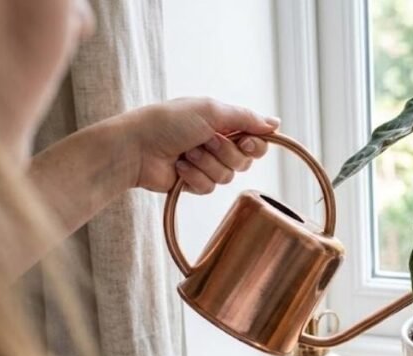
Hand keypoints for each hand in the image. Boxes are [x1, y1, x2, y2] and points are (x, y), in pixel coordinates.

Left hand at [124, 97, 278, 194]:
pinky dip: (194, 176)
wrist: (136, 148)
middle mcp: (218, 144)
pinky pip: (210, 187)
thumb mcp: (211, 111)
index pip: (257, 140)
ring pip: (228, 176)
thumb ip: (246, 117)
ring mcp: (207, 164)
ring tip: (186, 152)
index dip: (256, 144)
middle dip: (225, 153)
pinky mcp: (195, 183)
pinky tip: (179, 167)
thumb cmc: (168, 122)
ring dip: (206, 163)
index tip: (245, 141)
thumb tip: (276, 123)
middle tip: (205, 141)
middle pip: (246, 161)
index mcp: (223, 124)